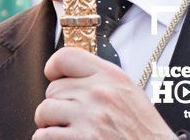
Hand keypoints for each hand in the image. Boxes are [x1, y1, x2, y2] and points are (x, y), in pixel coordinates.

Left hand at [32, 47, 176, 139]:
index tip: (53, 77)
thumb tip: (66, 77)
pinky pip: (44, 135)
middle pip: (53, 89)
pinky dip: (48, 139)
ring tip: (68, 131)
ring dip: (50, 124)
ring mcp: (90, 117)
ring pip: (44, 111)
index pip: (67, 57)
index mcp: (113, 78)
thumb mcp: (131, 96)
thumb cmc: (145, 134)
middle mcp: (100, 93)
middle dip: (57, 105)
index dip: (54, 68)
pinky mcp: (81, 139)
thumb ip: (102, 82)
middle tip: (71, 118)